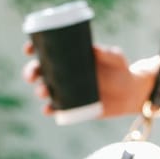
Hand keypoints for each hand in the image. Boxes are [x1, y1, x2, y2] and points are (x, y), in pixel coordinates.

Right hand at [22, 42, 150, 116]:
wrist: (131, 93)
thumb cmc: (121, 70)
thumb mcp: (116, 58)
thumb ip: (108, 53)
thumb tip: (95, 49)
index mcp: (69, 58)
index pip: (46, 51)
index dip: (33, 48)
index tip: (28, 49)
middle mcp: (64, 73)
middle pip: (40, 71)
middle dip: (31, 72)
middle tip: (32, 75)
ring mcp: (67, 90)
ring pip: (45, 90)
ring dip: (40, 91)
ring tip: (44, 91)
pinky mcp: (73, 106)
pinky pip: (56, 109)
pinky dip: (49, 110)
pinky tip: (48, 110)